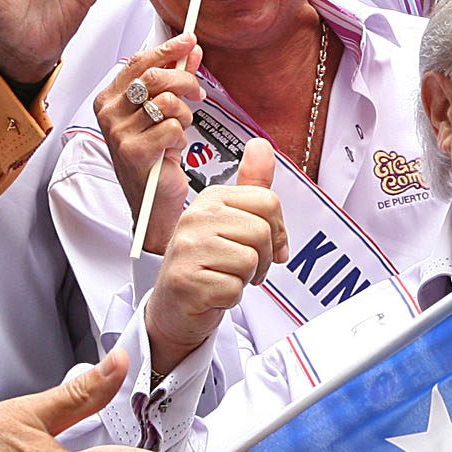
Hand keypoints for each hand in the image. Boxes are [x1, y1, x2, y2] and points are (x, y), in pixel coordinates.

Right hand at [95, 38, 201, 252]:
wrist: (153, 204)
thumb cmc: (154, 159)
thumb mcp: (163, 114)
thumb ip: (175, 79)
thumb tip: (190, 51)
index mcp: (109, 100)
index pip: (137, 61)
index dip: (167, 48)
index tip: (188, 41)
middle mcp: (109, 114)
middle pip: (154, 76)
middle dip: (185, 81)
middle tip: (197, 92)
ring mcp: (119, 133)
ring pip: (167, 101)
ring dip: (184, 115)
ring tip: (179, 129)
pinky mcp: (134, 152)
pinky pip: (173, 127)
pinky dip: (181, 136)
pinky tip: (172, 148)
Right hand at [150, 140, 285, 374]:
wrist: (174, 306)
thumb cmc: (206, 263)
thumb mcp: (230, 221)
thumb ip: (251, 186)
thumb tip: (261, 145)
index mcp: (210, 199)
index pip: (268, 202)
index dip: (278, 230)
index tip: (268, 246)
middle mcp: (195, 217)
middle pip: (262, 232)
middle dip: (264, 258)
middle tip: (246, 268)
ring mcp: (187, 248)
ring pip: (250, 260)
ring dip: (247, 278)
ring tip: (227, 277)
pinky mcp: (186, 281)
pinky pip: (234, 288)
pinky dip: (231, 297)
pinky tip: (214, 293)